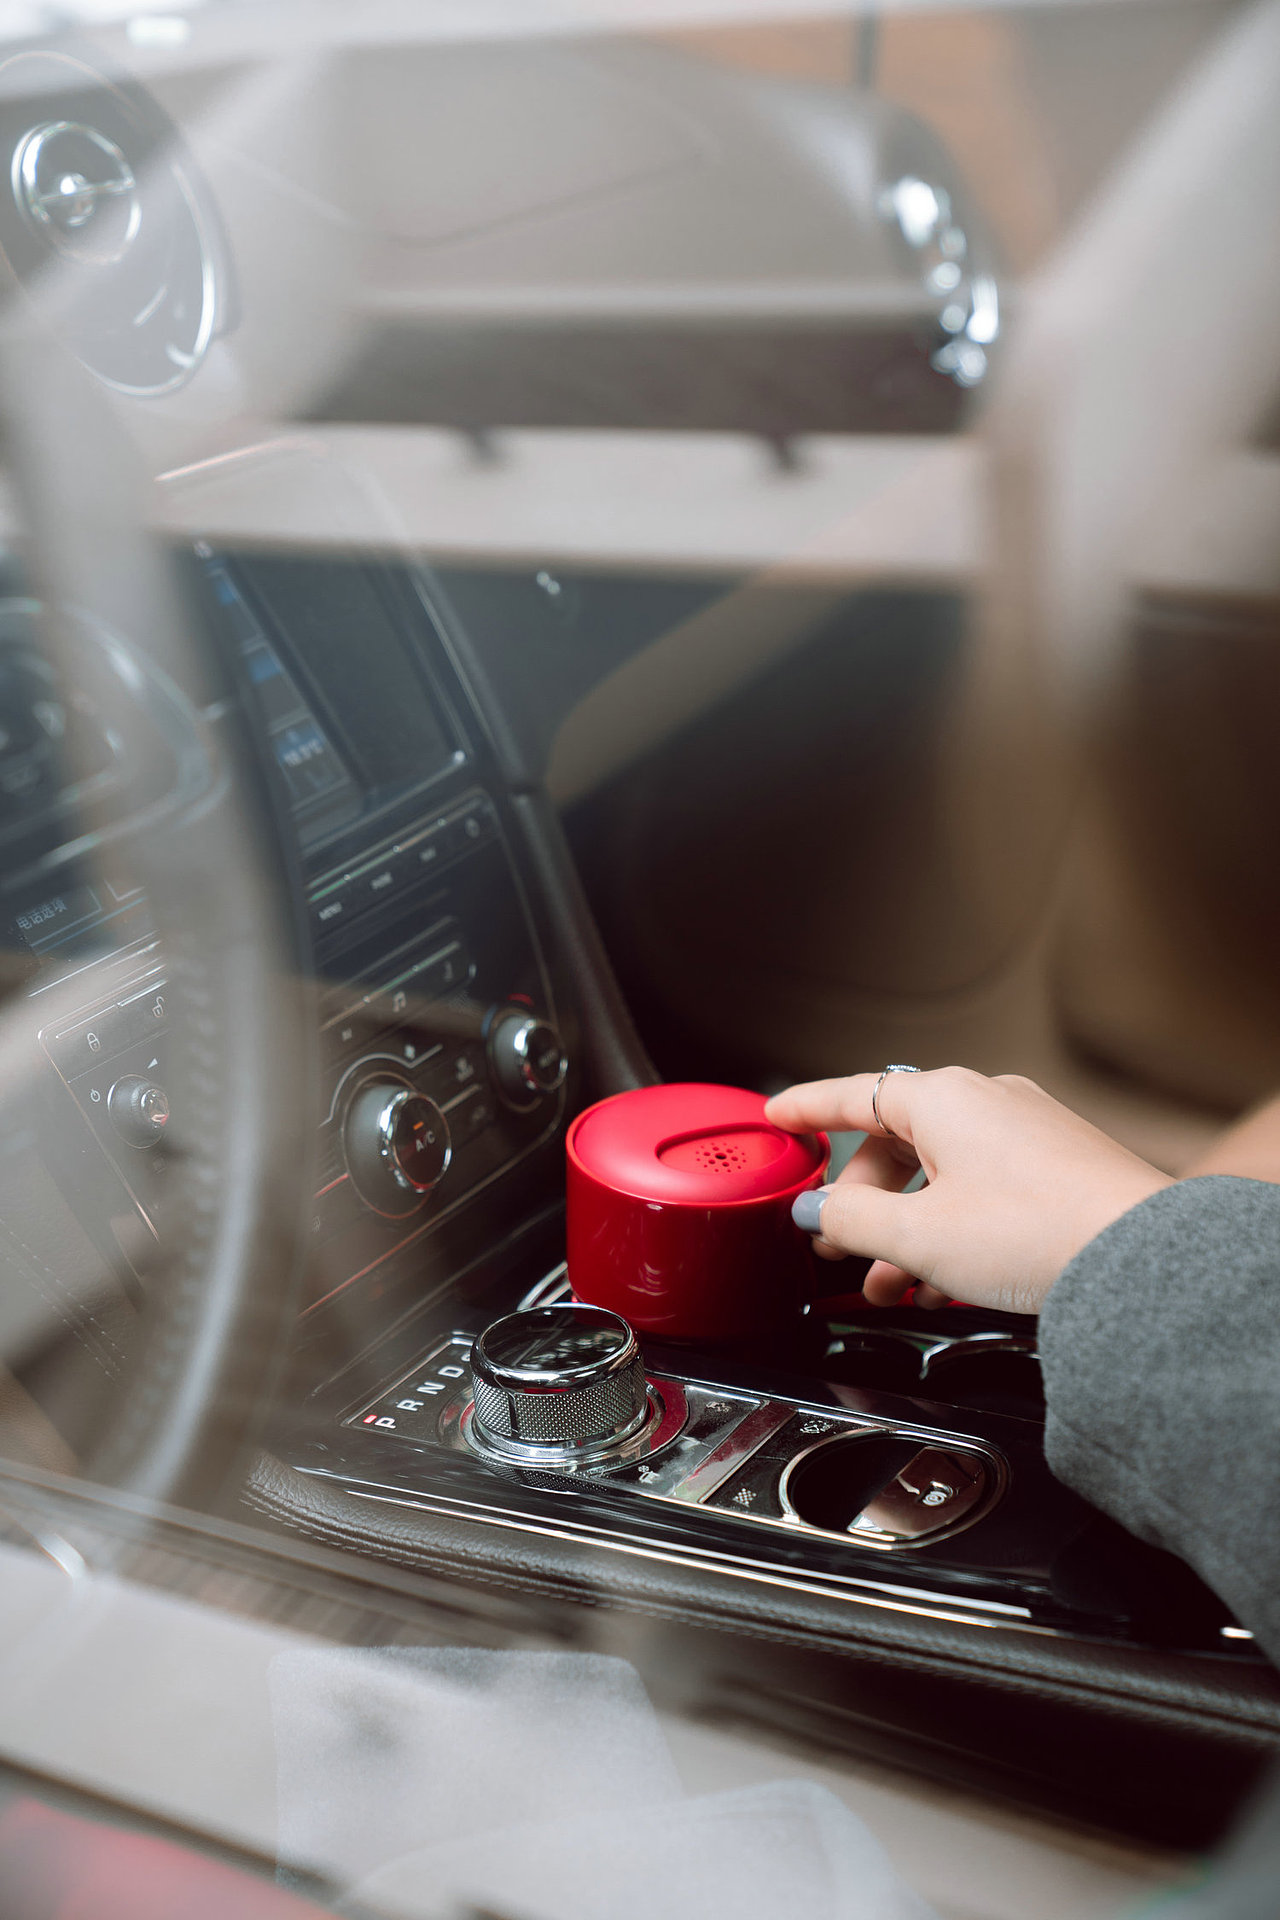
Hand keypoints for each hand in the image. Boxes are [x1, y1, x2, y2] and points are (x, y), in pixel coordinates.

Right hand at [765, 1067, 1172, 1314]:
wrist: (1139, 1259)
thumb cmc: (1037, 1234)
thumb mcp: (917, 1236)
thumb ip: (851, 1219)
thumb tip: (818, 1210)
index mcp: (942, 1098)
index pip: (852, 1095)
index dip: (806, 1110)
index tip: (778, 1117)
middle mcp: (985, 1100)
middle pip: (897, 1144)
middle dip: (866, 1205)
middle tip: (846, 1251)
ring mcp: (1027, 1129)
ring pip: (941, 1173)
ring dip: (910, 1229)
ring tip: (899, 1287)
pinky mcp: (1058, 1163)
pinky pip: (984, 1187)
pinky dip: (954, 1228)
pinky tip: (951, 1284)